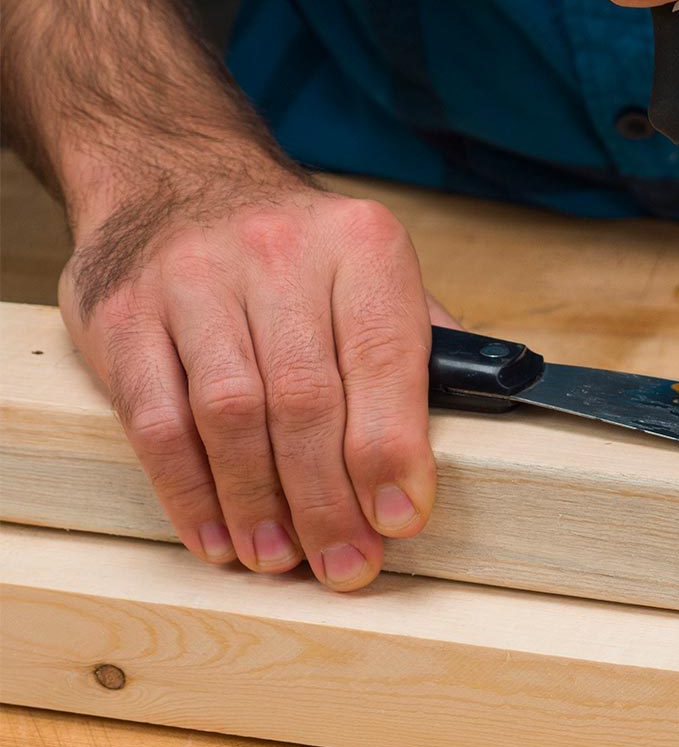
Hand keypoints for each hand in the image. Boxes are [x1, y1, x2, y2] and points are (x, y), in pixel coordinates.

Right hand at [60, 154, 451, 590]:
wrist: (178, 181)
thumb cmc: (295, 251)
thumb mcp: (372, 267)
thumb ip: (421, 339)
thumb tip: (485, 409)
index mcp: (360, 244)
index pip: (383, 356)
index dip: (391, 449)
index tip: (400, 518)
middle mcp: (277, 252)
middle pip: (306, 399)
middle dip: (329, 500)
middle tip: (346, 566)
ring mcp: (192, 279)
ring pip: (232, 415)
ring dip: (260, 504)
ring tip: (282, 559)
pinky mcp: (124, 314)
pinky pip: (158, 421)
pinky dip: (189, 491)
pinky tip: (217, 535)